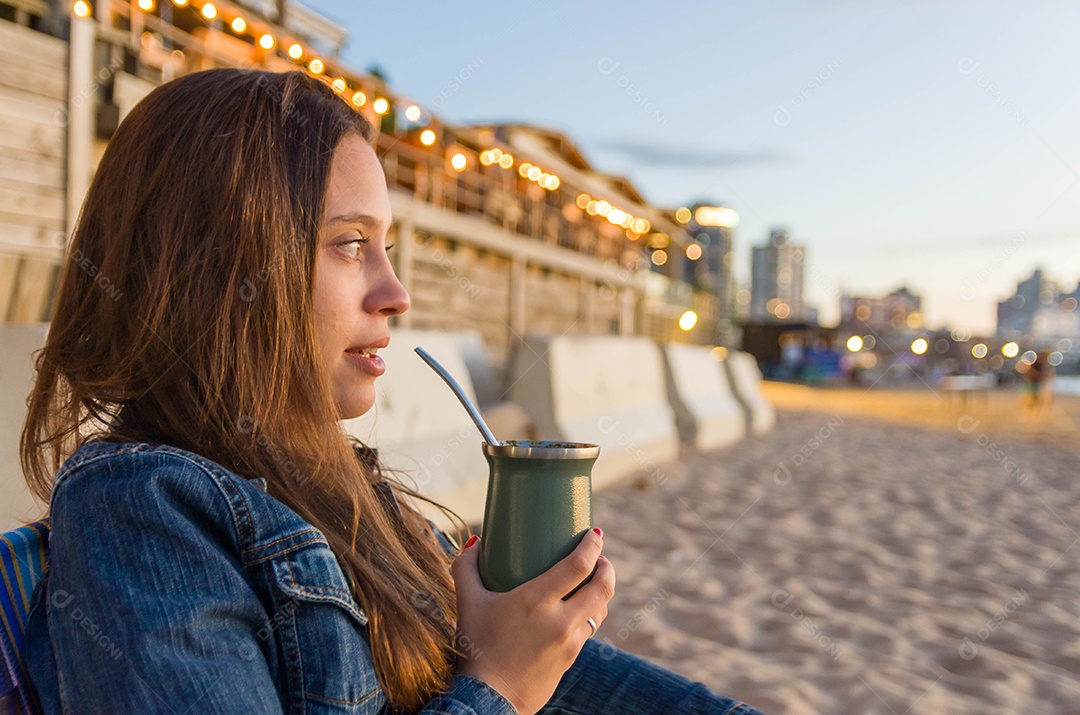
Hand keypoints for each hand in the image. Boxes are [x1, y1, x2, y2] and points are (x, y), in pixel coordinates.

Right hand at [450, 528, 614, 714]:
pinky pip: (589, 630)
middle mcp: (560, 621)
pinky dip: (590, 613)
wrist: (488, 701)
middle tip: (600, 556)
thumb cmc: (476, 648)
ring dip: (602, 591)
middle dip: (607, 567)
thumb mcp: (468, 604)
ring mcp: (569, 642)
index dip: (593, 545)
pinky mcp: (571, 659)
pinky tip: (580, 610)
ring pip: (600, 610)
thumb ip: (466, 569)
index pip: (578, 566)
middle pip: (602, 587)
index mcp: (537, 601)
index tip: (596, 533)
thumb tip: (475, 541)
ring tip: (594, 580)